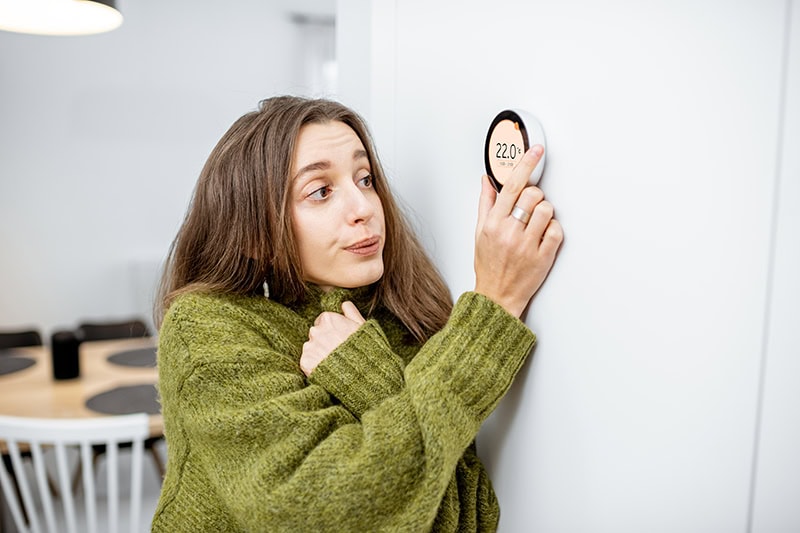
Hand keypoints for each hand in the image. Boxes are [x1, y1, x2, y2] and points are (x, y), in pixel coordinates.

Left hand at [300, 301, 365, 376]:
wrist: (360, 374)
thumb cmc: (364, 348)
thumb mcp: (362, 326)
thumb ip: (351, 311)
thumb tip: (344, 304)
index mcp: (328, 319)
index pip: (323, 321)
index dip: (332, 330)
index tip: (340, 339)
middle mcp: (316, 330)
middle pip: (316, 334)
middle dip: (324, 341)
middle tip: (337, 352)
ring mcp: (310, 347)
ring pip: (311, 348)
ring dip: (318, 353)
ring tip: (333, 362)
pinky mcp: (305, 362)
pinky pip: (307, 362)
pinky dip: (314, 366)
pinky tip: (327, 369)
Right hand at [474, 145, 562, 317]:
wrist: (496, 297)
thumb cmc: (488, 265)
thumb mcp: (480, 232)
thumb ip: (486, 204)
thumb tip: (487, 181)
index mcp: (493, 223)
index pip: (511, 185)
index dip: (526, 164)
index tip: (536, 151)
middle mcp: (509, 232)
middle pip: (533, 194)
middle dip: (535, 196)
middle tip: (530, 208)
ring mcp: (527, 245)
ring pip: (547, 210)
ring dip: (545, 213)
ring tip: (536, 225)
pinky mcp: (543, 257)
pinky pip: (556, 230)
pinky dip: (552, 231)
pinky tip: (542, 238)